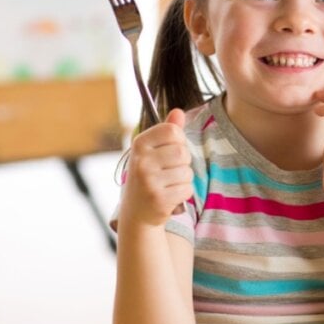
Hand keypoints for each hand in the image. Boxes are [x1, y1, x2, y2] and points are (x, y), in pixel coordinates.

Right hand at [119, 109, 192, 228]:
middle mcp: (141, 161)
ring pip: (187, 172)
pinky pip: (187, 189)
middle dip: (183, 162)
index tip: (171, 150)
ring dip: (184, 179)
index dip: (179, 140)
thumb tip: (179, 112)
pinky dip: (183, 193)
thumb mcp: (152, 151)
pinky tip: (170, 195)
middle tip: (170, 170)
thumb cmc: (148, 176)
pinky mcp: (158, 199)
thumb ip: (167, 131)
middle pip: (182, 152)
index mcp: (139, 144)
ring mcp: (148, 180)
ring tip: (169, 183)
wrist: (136, 212)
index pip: (172, 131)